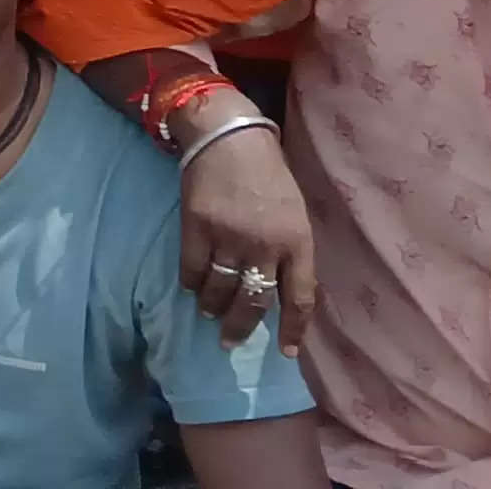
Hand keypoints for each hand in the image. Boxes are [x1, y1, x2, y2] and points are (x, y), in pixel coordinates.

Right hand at [177, 120, 315, 351]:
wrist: (229, 136)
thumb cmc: (268, 175)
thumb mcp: (294, 214)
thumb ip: (290, 251)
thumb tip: (278, 288)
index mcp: (297, 242)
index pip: (299, 298)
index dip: (293, 330)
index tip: (286, 353)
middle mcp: (265, 245)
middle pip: (254, 301)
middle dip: (241, 327)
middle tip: (230, 343)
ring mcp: (228, 236)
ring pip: (220, 288)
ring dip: (213, 307)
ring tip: (209, 314)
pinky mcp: (196, 226)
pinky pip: (191, 268)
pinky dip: (191, 283)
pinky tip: (192, 287)